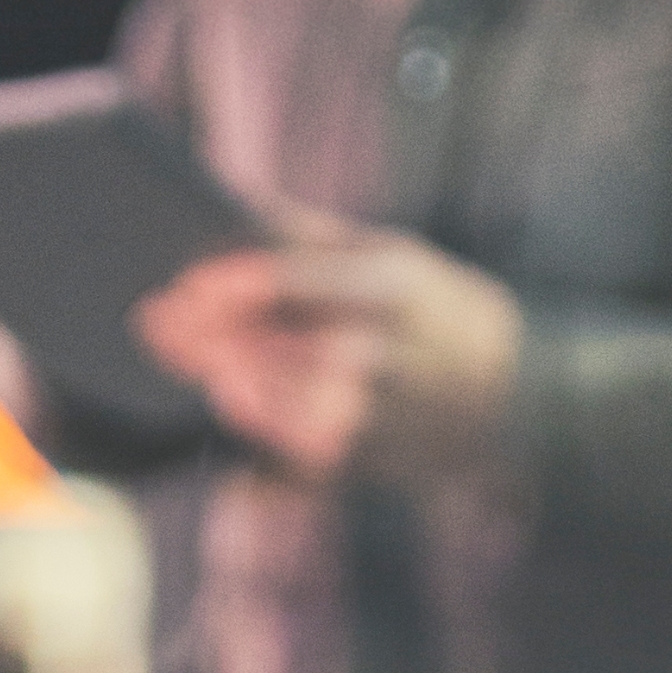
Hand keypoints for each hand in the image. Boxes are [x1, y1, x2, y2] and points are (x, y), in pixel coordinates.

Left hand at [133, 220, 522, 479]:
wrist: (516, 391)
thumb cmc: (433, 308)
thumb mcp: (391, 254)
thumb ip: (308, 236)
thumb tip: (234, 202)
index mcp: (386, 290)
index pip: (294, 284)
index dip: (231, 286)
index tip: (182, 284)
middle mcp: (380, 356)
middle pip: (278, 351)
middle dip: (211, 340)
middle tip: (155, 326)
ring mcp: (374, 417)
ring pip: (285, 414)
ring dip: (233, 393)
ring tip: (194, 371)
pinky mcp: (365, 464)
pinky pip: (299, 470)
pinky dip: (259, 468)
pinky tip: (226, 440)